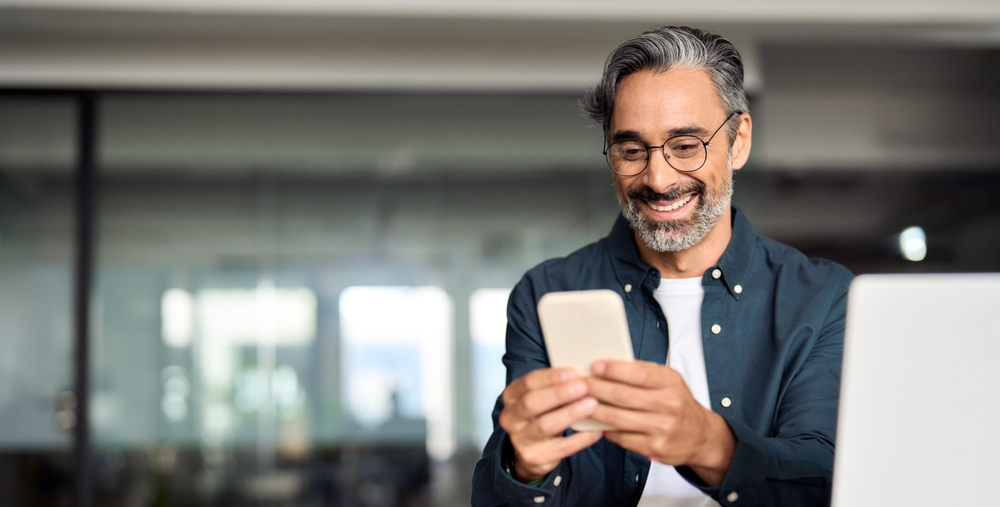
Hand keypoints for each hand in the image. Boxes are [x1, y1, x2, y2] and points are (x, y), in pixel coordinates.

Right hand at [498, 367, 603, 482]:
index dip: (551, 377)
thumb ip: (554, 387)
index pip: (528, 382)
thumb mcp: (541, 398)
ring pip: (545, 425)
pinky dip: (580, 439)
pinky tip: (596, 431)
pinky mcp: (534, 457)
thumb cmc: (541, 416)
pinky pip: (561, 448)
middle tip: (583, 386)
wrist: (531, 452)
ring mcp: (520, 439)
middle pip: (532, 403)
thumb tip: (582, 374)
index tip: (573, 373)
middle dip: (559, 393)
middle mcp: (511, 418)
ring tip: (592, 405)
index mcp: (511, 397)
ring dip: (570, 413)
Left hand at [585, 360, 735, 485]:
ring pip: (618, 418)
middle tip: (578, 383)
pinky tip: (593, 421)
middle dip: (596, 388)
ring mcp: (661, 429)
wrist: (700, 436)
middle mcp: (668, 405)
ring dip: (594, 409)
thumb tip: (607, 366)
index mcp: (671, 383)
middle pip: (624, 396)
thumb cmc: (678, 403)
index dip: (614, 369)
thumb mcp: (669, 381)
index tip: (594, 365)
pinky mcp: (654, 448)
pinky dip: (604, 428)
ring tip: (577, 402)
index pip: (639, 374)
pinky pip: (622, 437)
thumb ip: (643, 373)